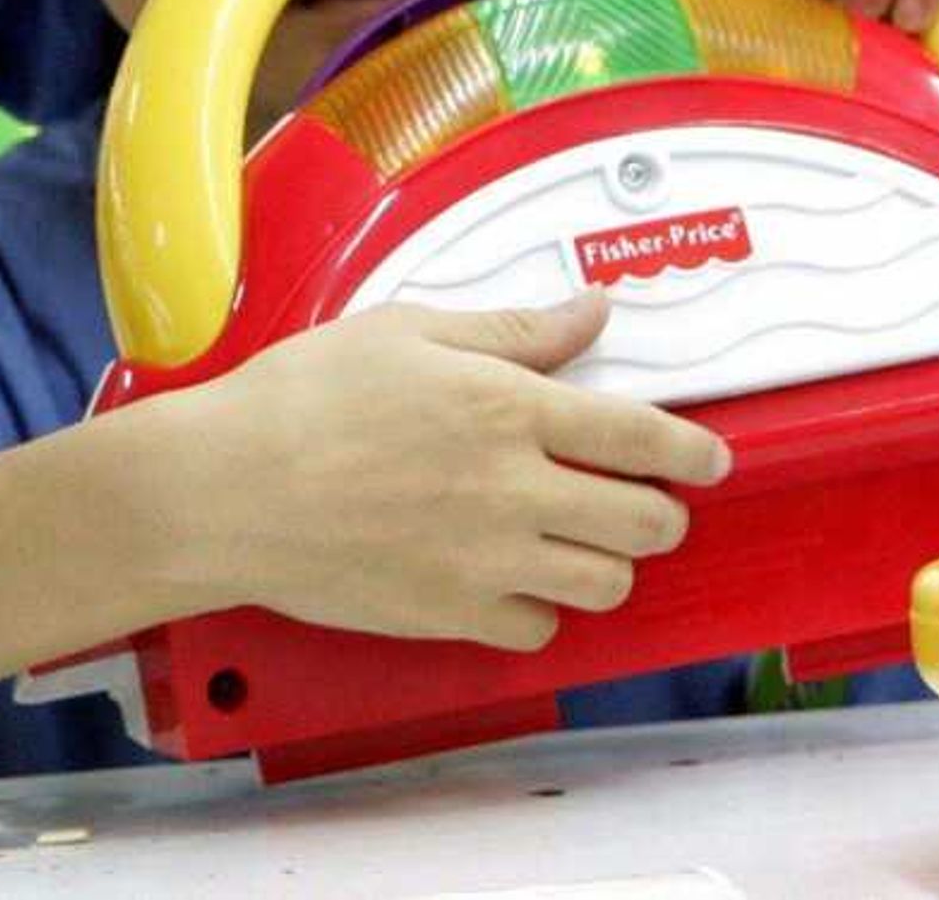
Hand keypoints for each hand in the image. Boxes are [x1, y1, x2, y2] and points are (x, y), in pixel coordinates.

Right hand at [125, 294, 727, 650]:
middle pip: (646, 521)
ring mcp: (489, 560)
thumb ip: (513, 329)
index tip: (711, 458)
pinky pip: (540, 627)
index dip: (694, 451)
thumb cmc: (302, 397)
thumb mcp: (406, 330)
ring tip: (579, 538)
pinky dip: (540, 606)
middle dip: (661, 510)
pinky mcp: (455, 614)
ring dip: (608, 560)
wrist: (227, 488)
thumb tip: (591, 311)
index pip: (643, 438)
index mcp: (508, 407)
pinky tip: (511, 576)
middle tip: (640, 499)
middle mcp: (515, 490)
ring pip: (607, 582)